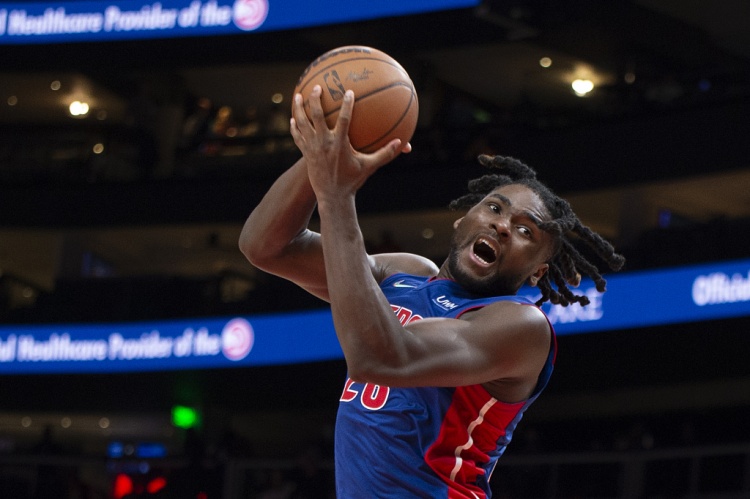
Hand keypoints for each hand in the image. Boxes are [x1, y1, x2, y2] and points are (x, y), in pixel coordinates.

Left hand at [290, 85, 405, 201]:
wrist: (332, 197)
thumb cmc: (352, 181)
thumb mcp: (369, 167)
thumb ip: (385, 154)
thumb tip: (401, 143)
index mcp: (340, 145)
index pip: (343, 120)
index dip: (346, 105)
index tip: (348, 91)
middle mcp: (324, 144)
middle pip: (317, 116)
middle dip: (315, 99)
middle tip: (317, 87)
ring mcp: (312, 148)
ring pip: (303, 123)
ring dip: (300, 108)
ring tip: (298, 94)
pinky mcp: (305, 153)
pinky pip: (297, 136)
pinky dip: (295, 126)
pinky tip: (293, 117)